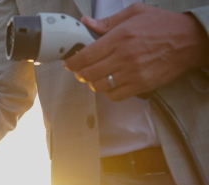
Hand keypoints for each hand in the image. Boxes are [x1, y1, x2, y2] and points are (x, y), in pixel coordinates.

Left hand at [64, 3, 208, 100]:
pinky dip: (109, 92)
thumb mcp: (135, 13)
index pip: (86, 56)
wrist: (190, 40)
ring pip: (99, 86)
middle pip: (88, 74)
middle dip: (80, 73)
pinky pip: (115, 95)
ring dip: (94, 83)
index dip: (72, 62)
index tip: (70, 63)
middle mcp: (124, 57)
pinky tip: (111, 84)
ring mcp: (133, 73)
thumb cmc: (163, 25)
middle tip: (82, 70)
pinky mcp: (142, 85)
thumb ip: (108, 21)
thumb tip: (87, 22)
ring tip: (97, 76)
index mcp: (120, 37)